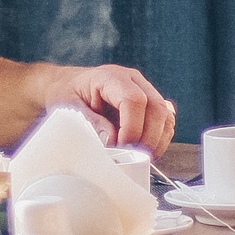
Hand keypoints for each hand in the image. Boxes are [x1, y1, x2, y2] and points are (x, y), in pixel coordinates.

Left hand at [51, 63, 177, 152]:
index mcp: (111, 77)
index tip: (121, 146)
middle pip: (157, 108)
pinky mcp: (149, 103)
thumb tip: (111, 140)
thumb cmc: (67, 93)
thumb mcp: (69, 107)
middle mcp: (133, 80)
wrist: (68, 84)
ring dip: (158, 141)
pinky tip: (146, 151)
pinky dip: (160, 139)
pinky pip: (165, 121)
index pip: (134, 100)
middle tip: (133, 156)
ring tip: (141, 157)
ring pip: (166, 116)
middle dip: (148, 138)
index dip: (132, 128)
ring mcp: (145, 90)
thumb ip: (91, 122)